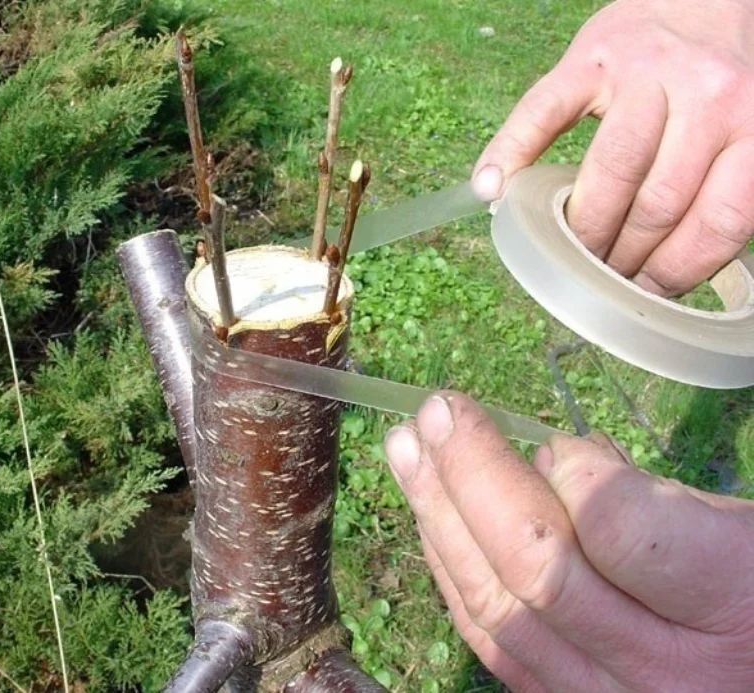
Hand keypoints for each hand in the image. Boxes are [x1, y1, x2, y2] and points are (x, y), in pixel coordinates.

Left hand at [384, 393, 753, 691]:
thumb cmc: (753, 586)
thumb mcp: (735, 526)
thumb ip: (644, 498)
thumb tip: (550, 459)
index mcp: (731, 600)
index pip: (619, 529)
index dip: (571, 472)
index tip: (559, 443)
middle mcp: (664, 672)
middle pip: (537, 571)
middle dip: (471, 476)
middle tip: (435, 411)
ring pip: (498, 607)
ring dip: (439, 516)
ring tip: (406, 449)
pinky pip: (491, 639)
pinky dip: (452, 570)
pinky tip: (430, 517)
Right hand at [472, 0, 753, 296]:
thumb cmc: (714, 80)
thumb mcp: (741, 130)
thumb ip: (718, 186)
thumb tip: (665, 272)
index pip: (718, 221)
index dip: (677, 270)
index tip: (646, 294)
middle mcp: (710, 96)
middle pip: (658, 204)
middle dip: (622, 259)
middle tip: (598, 280)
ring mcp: (647, 74)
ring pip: (611, 173)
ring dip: (582, 229)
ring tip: (566, 254)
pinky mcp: (591, 58)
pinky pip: (543, 112)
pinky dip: (510, 153)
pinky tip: (490, 188)